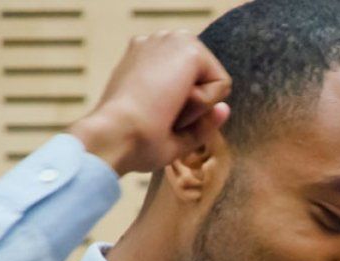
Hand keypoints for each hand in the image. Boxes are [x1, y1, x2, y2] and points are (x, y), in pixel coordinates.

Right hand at [68, 30, 231, 175]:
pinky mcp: (187, 46)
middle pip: (207, 83)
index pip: (193, 85)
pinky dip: (204, 104)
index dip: (185, 111)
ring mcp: (172, 40)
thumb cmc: (132, 142)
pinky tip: (175, 103)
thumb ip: (200, 122)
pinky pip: (222, 85)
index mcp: (147, 57)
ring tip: (165, 110)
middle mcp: (159, 43)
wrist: (114, 136)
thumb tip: (225, 108)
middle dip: (193, 108)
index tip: (153, 116)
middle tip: (160, 116)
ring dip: (197, 107)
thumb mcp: (171, 135)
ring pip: (215, 83)